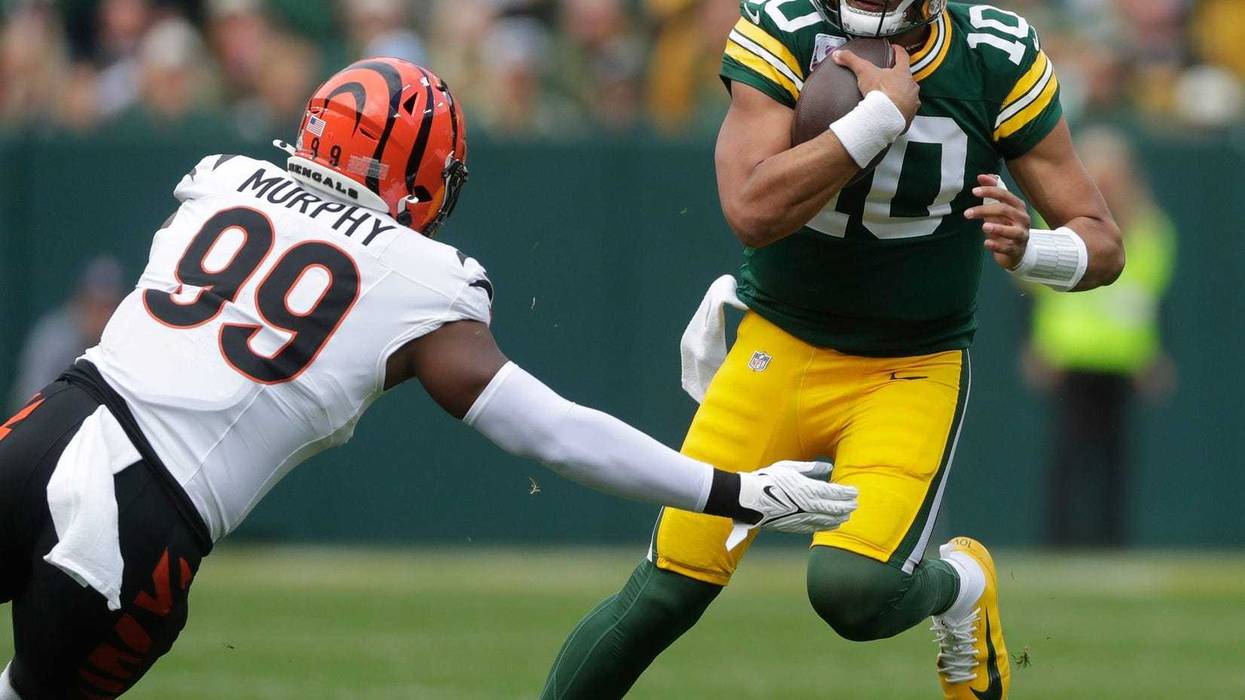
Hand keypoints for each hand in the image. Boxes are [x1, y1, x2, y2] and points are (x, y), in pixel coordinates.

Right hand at [726, 460, 858, 549]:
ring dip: (840, 517)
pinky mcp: (795, 526)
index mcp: (808, 489)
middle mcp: (809, 506)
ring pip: (827, 520)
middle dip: (847, 506)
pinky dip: (828, 526)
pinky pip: (816, 527)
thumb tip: (828, 468)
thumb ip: (811, 469)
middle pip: (834, 508)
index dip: (846, 493)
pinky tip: (833, 524)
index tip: (855, 492)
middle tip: (856, 504)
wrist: (749, 499)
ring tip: (848, 514)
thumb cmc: (768, 478)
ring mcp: (802, 518)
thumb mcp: (790, 467)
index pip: (834, 493)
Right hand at [833, 45, 919, 126]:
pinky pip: (907, 112)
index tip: (895, 49)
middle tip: (889, 80)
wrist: (886, 117)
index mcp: (902, 72)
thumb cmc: (880, 94)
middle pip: (906, 78)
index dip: (898, 51)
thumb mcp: (863, 72)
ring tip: (890, 99)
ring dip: (901, 96)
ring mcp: (912, 101)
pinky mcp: (909, 116)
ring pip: (909, 95)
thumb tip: (839, 55)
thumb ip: (851, 61)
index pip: (903, 56)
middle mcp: (911, 86)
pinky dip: (901, 111)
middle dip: (899, 78)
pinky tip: (891, 113)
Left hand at [966, 174, 1031, 269]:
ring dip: (997, 228)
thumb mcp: (999, 209)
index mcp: (1018, 206)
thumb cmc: (1006, 226)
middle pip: (1004, 210)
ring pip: (1012, 231)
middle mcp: (1022, 219)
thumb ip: (992, 193)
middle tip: (967, 213)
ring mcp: (1021, 235)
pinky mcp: (1017, 250)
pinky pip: (1008, 248)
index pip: (1005, 195)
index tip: (974, 191)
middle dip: (984, 210)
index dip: (990, 191)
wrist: (1016, 251)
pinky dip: (997, 245)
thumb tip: (982, 176)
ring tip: (983, 227)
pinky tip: (986, 243)